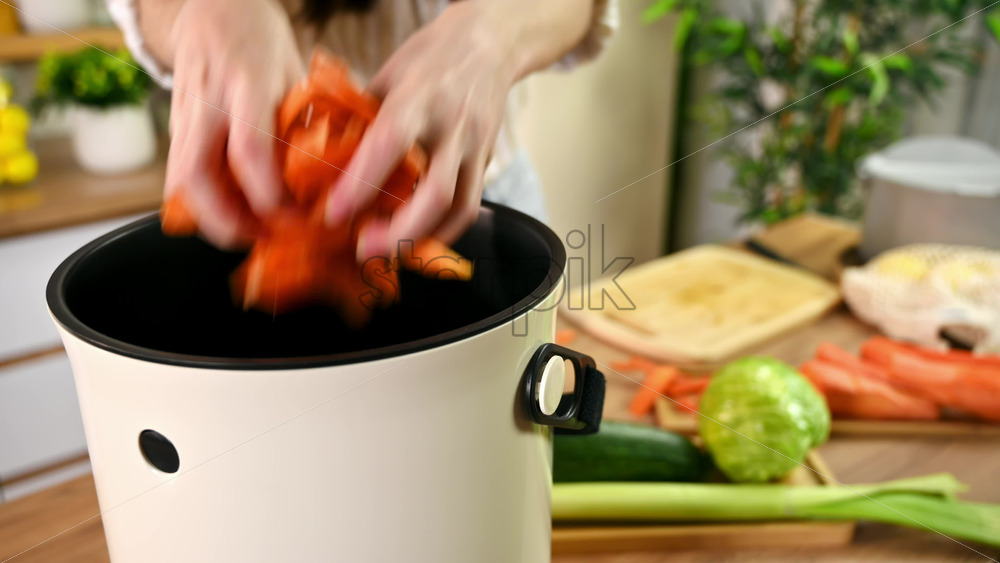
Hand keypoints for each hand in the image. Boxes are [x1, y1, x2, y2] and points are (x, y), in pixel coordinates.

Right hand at [163, 0, 302, 246]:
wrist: (214, 10)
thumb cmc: (262, 43)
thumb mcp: (296, 75)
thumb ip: (305, 123)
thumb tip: (330, 179)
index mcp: (247, 86)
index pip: (252, 152)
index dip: (272, 196)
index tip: (298, 217)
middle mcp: (209, 103)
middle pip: (197, 177)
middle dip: (228, 221)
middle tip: (262, 238)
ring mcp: (184, 116)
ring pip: (180, 182)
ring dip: (211, 219)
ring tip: (248, 233)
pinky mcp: (174, 127)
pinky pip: (179, 175)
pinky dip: (202, 204)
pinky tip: (230, 213)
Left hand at [324, 1, 521, 257]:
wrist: (489, 46)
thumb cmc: (429, 59)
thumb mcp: (387, 76)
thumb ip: (361, 118)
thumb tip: (322, 158)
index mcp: (418, 98)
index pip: (389, 145)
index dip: (360, 184)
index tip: (333, 212)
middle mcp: (451, 127)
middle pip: (435, 193)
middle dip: (399, 231)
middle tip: (364, 248)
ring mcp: (474, 148)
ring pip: (458, 209)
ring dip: (422, 239)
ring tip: (388, 252)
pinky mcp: (486, 163)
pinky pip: (468, 208)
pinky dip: (442, 231)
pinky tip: (416, 239)